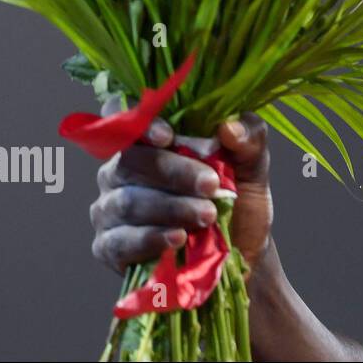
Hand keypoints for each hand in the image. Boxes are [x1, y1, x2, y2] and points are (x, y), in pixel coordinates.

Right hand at [90, 114, 273, 277]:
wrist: (243, 247)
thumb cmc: (238, 196)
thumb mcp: (253, 163)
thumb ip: (249, 137)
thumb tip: (229, 128)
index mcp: (149, 139)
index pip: (123, 115)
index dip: (139, 123)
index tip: (168, 137)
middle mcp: (120, 169)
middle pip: (130, 161)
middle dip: (174, 172)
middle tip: (212, 185)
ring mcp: (109, 208)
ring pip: (128, 202)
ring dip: (172, 207)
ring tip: (208, 215)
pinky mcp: (109, 247)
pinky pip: (120, 241)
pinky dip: (151, 238)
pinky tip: (177, 239)